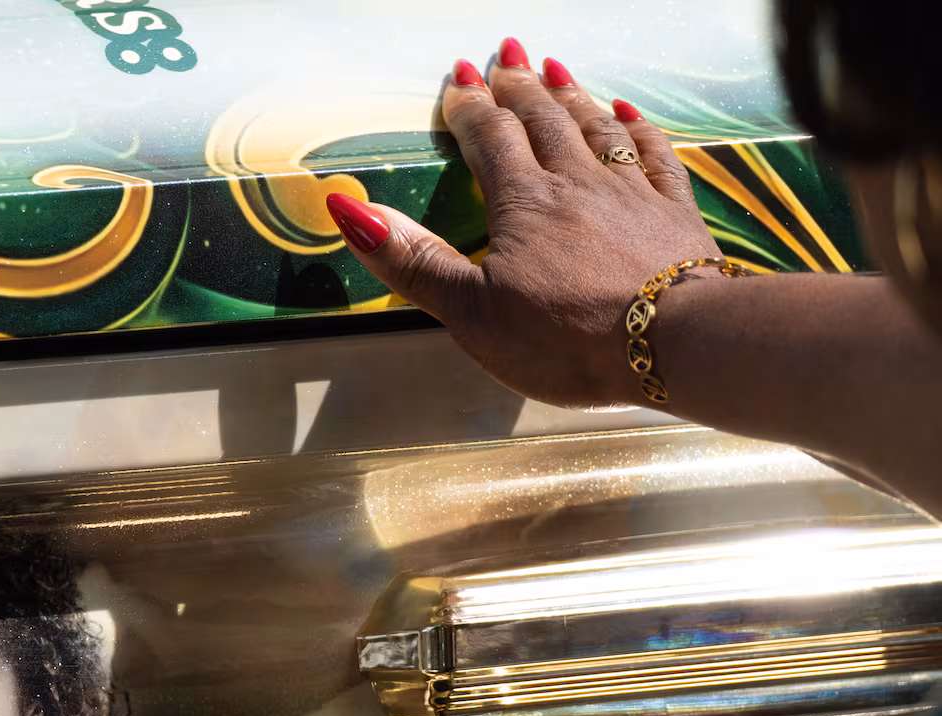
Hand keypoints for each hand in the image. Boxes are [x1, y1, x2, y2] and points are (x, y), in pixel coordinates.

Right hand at [327, 38, 723, 408]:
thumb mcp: (471, 311)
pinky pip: (655, 154)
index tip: (459, 80)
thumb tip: (352, 209)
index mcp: (523, 203)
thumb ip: (414, 260)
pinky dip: (638, 128)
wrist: (677, 344)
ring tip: (555, 69)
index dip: (470, 108)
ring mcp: (631, 192)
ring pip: (595, 126)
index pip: (490, 139)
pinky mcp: (674, 213)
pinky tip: (628, 112)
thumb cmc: (567, 337)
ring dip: (571, 95)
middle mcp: (576, 182)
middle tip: (506, 57)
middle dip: (519, 87)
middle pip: (542, 120)